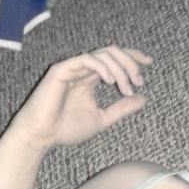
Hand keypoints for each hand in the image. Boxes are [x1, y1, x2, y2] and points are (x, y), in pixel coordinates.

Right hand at [11, 46, 151, 150]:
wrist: (40, 137)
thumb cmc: (65, 129)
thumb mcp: (102, 119)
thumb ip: (121, 108)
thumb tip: (143, 98)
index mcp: (91, 77)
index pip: (115, 58)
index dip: (132, 57)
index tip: (148, 63)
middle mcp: (83, 69)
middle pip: (112, 52)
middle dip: (130, 63)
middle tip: (139, 80)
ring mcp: (73, 67)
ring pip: (102, 54)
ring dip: (119, 68)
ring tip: (127, 87)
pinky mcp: (62, 69)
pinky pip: (86, 59)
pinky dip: (102, 66)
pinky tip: (110, 80)